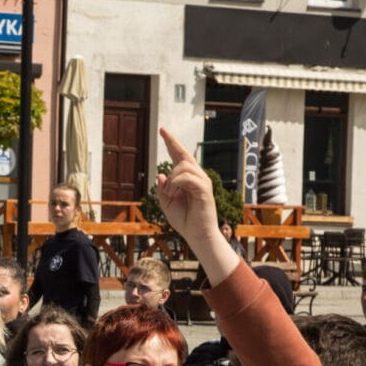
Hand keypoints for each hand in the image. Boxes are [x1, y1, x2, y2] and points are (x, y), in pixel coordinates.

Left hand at [155, 128, 217, 242]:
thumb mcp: (166, 203)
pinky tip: (172, 192)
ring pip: (184, 166)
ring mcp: (202, 182)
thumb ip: (162, 189)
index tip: (163, 131)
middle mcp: (196, 177)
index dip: (172, 143)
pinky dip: (177, 183)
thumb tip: (161, 174)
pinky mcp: (205, 189)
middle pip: (184, 155)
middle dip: (173, 142)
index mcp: (187, 179)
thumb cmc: (184, 220)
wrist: (196, 235)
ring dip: (171, 178)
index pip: (179, 157)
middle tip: (162, 131)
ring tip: (168, 193)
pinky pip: (189, 178)